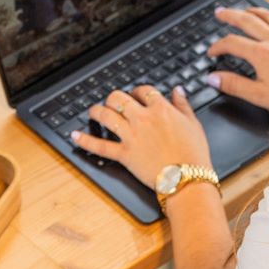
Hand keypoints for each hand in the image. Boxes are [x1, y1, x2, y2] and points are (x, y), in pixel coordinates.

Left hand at [72, 83, 211, 189]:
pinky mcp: (124, 154)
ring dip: (96, 111)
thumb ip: (183, 105)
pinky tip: (75, 136)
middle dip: (113, 98)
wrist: (187, 178)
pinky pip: (100, 146)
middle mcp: (143, 119)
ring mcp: (131, 136)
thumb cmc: (193, 154)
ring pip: (106, 115)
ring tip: (93, 112)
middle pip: (119, 98)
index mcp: (161, 109)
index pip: (143, 90)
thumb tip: (178, 90)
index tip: (136, 95)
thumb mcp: (194, 124)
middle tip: (112, 102)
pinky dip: (85, 141)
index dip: (137, 90)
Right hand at [207, 5, 268, 114]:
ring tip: (243, 10)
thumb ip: (234, 85)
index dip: (217, 46)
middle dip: (229, 15)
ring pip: (266, 15)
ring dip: (251, 11)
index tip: (212, 52)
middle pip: (246, 20)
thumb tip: (213, 78)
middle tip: (219, 12)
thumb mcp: (260, 95)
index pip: (231, 42)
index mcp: (261, 53)